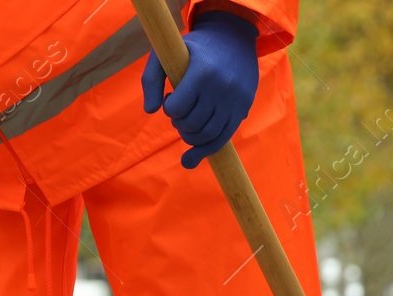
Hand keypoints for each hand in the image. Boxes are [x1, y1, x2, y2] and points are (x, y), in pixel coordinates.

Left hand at [141, 10, 259, 168]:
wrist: (233, 38)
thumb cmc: (193, 50)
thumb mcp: (167, 54)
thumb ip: (151, 79)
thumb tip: (149, 111)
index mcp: (202, 72)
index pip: (177, 108)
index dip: (169, 107)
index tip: (171, 98)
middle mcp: (222, 88)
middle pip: (191, 124)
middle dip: (179, 123)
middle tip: (179, 111)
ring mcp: (235, 101)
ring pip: (206, 135)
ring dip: (190, 137)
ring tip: (186, 125)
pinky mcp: (243, 109)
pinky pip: (223, 139)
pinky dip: (204, 151)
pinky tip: (190, 159)